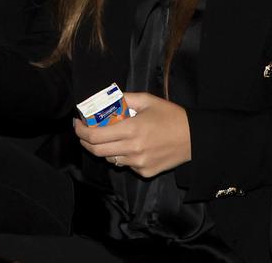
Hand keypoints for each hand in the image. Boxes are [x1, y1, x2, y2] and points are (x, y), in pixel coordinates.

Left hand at [71, 91, 191, 178]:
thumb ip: (124, 98)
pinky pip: (125, 165)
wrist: (194, 139)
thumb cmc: (171, 116)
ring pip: (110, 159)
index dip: (81, 131)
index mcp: (131, 129)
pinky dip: (122, 155)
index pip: (95, 136)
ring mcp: (138, 164)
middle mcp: (132, 149)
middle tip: (84, 132)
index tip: (77, 123)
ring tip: (111, 136)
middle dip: (85, 141)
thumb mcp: (147, 100)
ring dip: (104, 148)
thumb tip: (104, 99)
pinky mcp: (145, 173)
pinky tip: (132, 146)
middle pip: (97, 151)